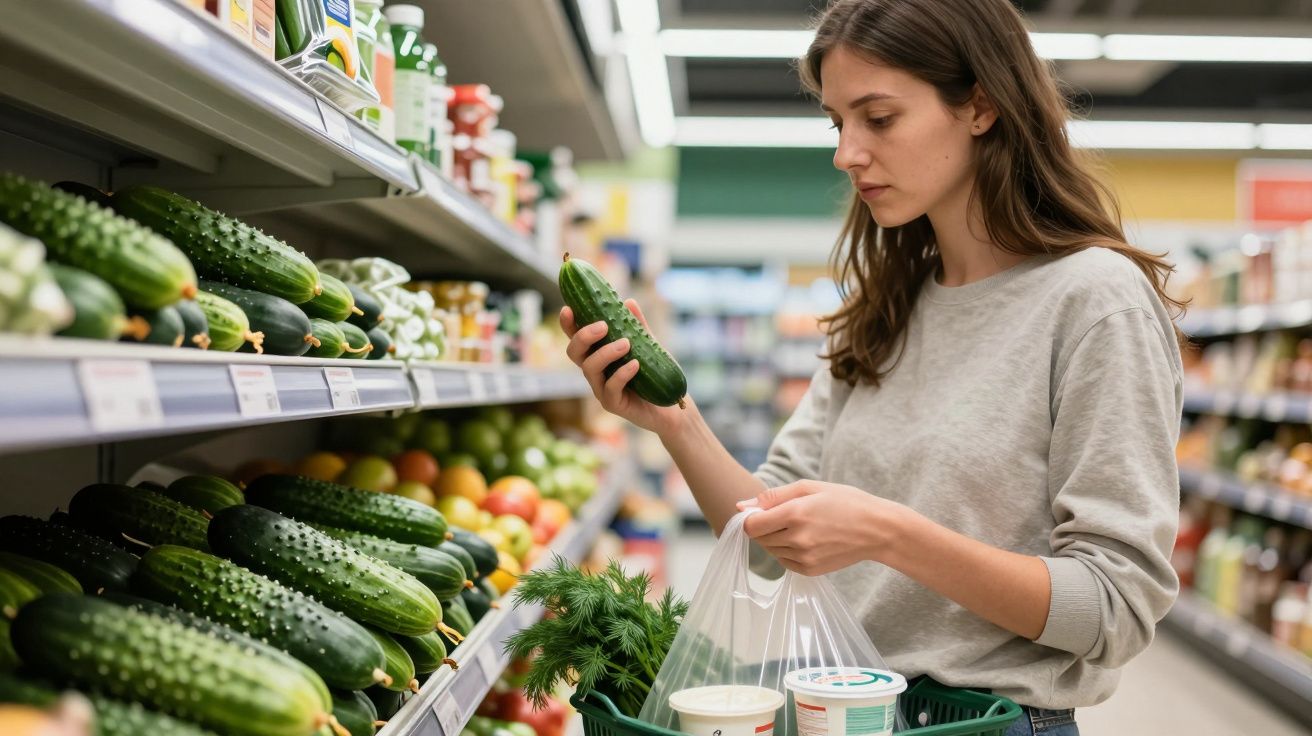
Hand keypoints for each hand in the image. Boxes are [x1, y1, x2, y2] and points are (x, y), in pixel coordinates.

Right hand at [560, 302, 687, 436]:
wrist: (670, 404)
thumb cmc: (655, 373)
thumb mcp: (647, 344)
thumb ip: (637, 325)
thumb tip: (628, 302)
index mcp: (598, 355)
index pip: (576, 338)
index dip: (568, 325)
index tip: (568, 309)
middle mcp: (595, 372)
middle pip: (573, 352)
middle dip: (583, 336)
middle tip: (603, 326)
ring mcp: (601, 389)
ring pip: (589, 369)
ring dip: (606, 352)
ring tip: (626, 344)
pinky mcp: (612, 404)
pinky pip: (610, 388)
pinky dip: (621, 374)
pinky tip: (636, 365)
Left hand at [738, 480, 915, 575]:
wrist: (877, 530)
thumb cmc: (845, 502)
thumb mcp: (810, 488)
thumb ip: (772, 496)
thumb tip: (740, 506)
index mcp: (795, 513)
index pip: (751, 525)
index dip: (751, 517)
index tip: (762, 511)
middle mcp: (797, 538)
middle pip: (759, 538)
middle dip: (765, 526)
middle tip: (788, 515)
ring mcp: (804, 558)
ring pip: (771, 550)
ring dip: (776, 538)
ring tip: (801, 526)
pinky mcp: (810, 571)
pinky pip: (784, 562)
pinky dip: (788, 551)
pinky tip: (807, 539)